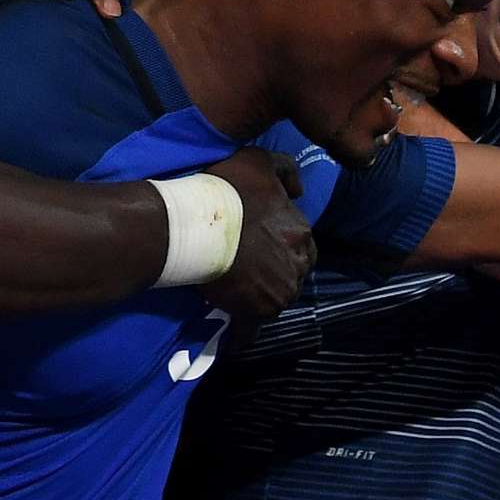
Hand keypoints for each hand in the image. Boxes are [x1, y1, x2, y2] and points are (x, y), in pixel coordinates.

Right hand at [200, 149, 310, 320]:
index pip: (303, 246)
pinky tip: (233, 337)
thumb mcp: (260, 162)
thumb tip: (299, 190)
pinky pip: (250, 331)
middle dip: (278, 273)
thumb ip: (286, 170)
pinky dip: (242, 335)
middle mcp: (296, 265)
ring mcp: (277, 292)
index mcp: (300, 233)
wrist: (196, 223)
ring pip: (275, 300)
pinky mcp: (253, 314)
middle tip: (253, 270)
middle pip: (293, 274)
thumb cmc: (227, 190)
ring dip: (262, 299)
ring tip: (240, 294)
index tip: (265, 247)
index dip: (285, 247)